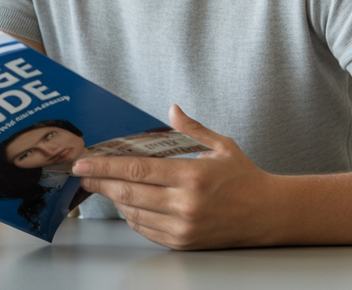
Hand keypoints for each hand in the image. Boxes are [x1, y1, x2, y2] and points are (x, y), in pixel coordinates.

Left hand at [73, 105, 277, 249]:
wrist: (269, 215)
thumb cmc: (244, 178)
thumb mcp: (221, 146)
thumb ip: (191, 128)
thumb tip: (171, 109)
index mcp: (192, 176)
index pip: (136, 170)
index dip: (105, 166)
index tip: (84, 163)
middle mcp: (185, 204)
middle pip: (128, 194)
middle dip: (100, 183)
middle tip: (82, 175)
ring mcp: (183, 227)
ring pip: (133, 213)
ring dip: (114, 199)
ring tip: (104, 186)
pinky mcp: (183, 242)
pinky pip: (146, 230)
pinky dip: (131, 217)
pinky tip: (128, 204)